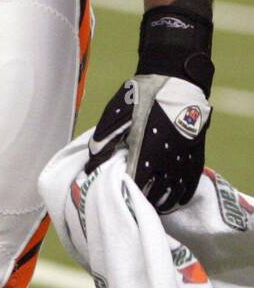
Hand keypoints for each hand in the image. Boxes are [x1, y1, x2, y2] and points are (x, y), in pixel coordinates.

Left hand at [85, 73, 210, 210]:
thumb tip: (91, 163)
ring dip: (162, 202)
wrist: (176, 82)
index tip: (119, 196)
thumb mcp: (117, 113)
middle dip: (143, 200)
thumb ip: (104, 139)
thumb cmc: (143, 96)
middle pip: (154, 194)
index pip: (134, 184)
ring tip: (151, 205)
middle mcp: (166, 162)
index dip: (126, 192)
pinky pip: (190, 185)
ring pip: (173, 194)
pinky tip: (175, 199)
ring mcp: (183, 161)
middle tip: (133, 203)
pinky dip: (181, 196)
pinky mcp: (195, 157)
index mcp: (144, 152)